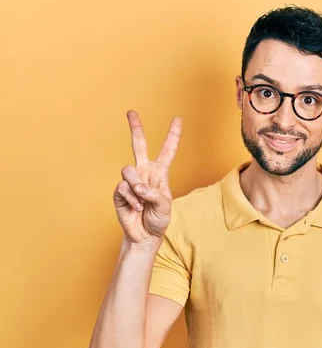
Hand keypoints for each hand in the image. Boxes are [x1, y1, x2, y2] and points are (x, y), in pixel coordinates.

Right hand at [113, 110, 181, 246]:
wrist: (144, 235)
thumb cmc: (159, 219)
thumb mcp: (165, 206)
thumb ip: (154, 194)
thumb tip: (138, 186)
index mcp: (160, 173)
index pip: (167, 151)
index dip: (172, 135)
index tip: (177, 119)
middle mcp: (144, 173)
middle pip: (139, 146)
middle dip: (136, 129)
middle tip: (131, 112)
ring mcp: (131, 181)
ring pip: (128, 170)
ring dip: (136, 187)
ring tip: (142, 202)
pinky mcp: (119, 192)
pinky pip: (123, 188)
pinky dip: (131, 199)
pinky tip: (135, 207)